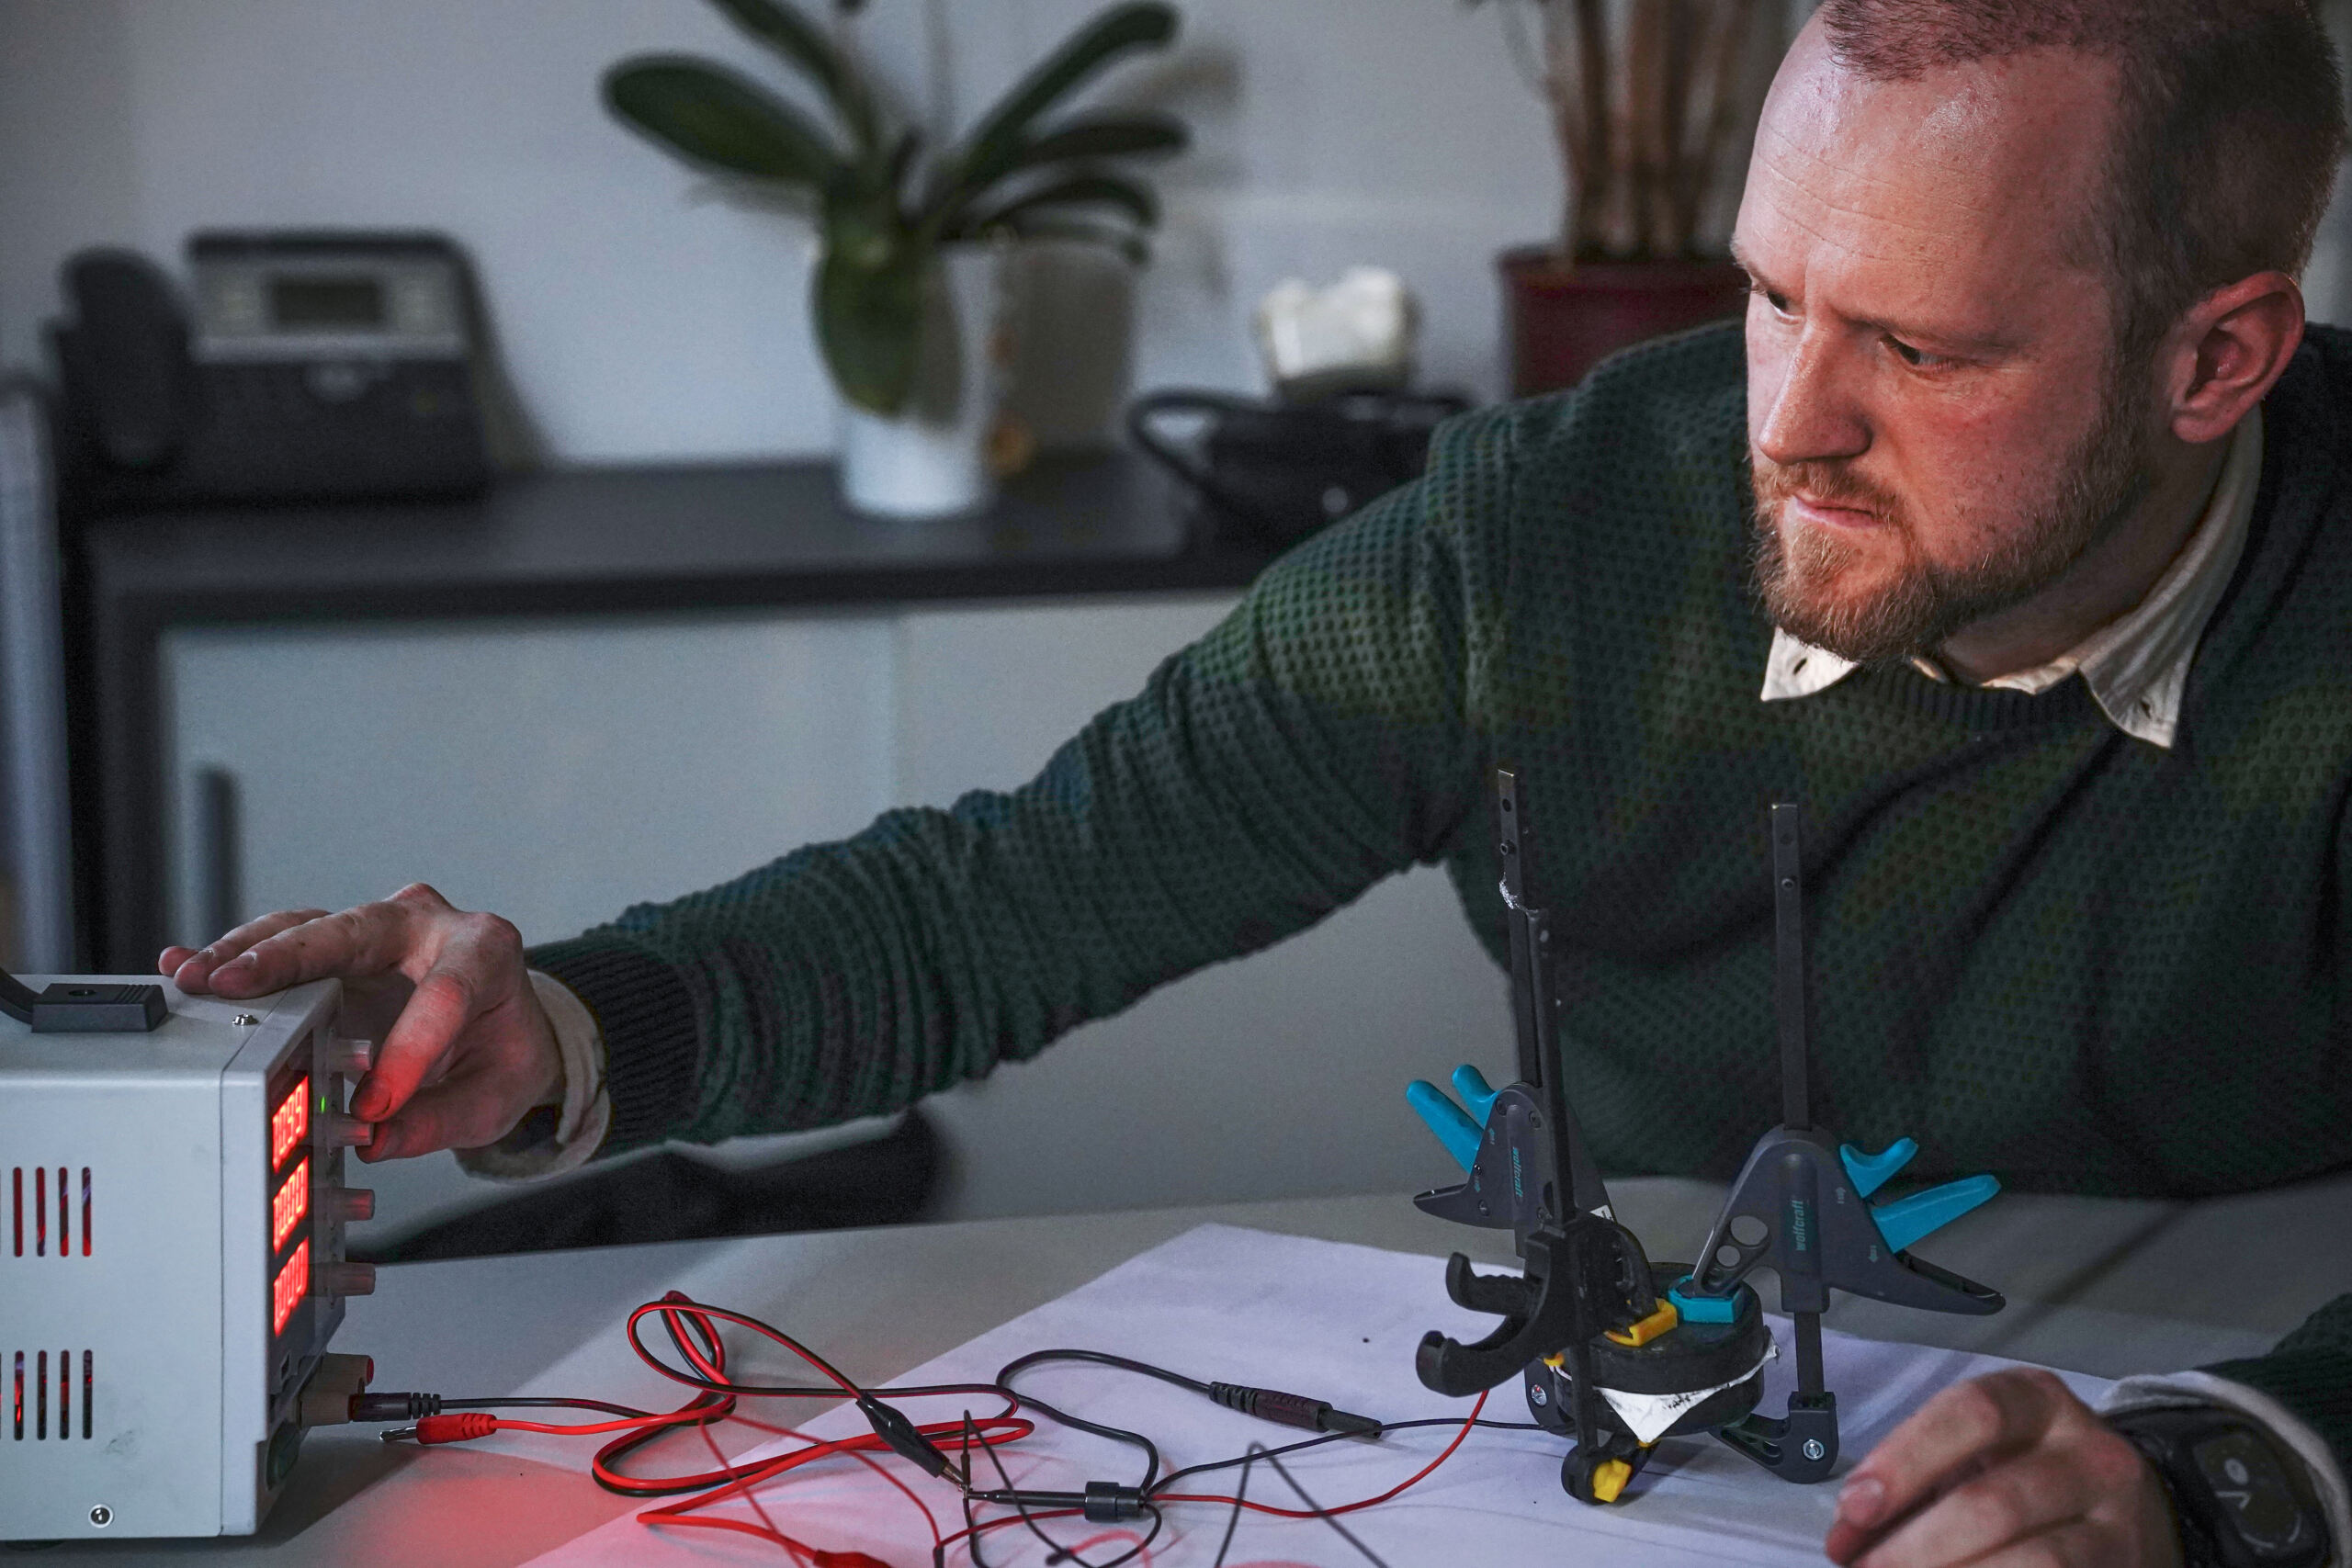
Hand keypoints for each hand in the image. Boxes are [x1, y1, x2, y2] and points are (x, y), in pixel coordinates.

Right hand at [159, 883, 560, 1160]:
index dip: (407, 1050)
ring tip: (196, 981)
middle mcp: (426, 925)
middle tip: (231, 985)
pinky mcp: (336, 949)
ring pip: (307, 928)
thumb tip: (378, 1140)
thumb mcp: (497, 1093)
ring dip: (246, 956)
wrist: (504, 1025)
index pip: (444, 992)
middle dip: (290, 958)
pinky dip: (237, 958)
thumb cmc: (503, 1050)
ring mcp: (376, 930)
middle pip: (355, 929)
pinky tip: (187, 966)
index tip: (375, 1104)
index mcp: (484, 950)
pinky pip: (284, 943)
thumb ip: (442, 1118)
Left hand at [1825, 1369, 2181, 1566]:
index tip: (1854, 1510)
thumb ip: (1920, 1479)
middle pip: (1992, 1502)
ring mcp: (2115, 1518)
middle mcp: (2087, 1452)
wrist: (2141, 1507)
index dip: (1903, 1463)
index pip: (1970, 1415)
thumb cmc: (2034, 1470)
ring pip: (2035, 1560)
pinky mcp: (2125, 1567)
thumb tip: (1849, 1532)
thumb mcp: (1987, 1450)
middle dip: (1914, 1546)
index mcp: (2036, 1400)